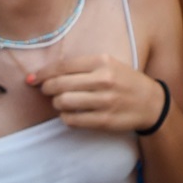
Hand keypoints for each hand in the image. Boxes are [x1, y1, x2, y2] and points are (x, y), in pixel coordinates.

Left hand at [30, 52, 167, 132]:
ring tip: (61, 102)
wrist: (150, 102)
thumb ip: (81, 67)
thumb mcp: (109, 64)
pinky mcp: (104, 120)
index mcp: (103, 61)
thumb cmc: (124, 81)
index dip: (43, 73)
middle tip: (47, 90)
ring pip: (62, 103)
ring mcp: (104, 101)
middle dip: (47, 89)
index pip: (63, 66)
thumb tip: (45, 75)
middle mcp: (103, 79)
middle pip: (59, 85)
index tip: (32, 78)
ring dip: (56, 103)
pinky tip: (71, 113)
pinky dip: (66, 117)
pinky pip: (71, 120)